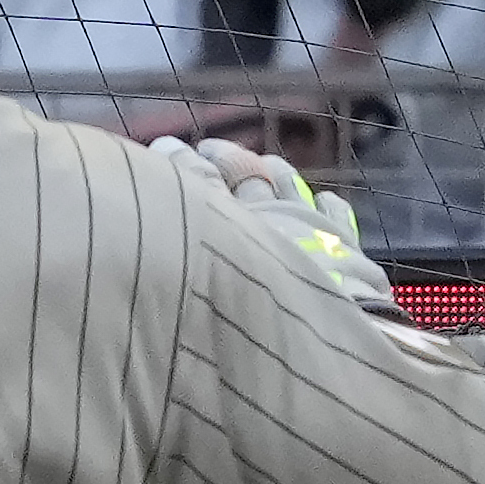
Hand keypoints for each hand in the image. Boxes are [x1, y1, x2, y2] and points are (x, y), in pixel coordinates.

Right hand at [148, 134, 400, 313]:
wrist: (327, 337)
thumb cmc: (261, 324)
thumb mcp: (208, 295)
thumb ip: (186, 271)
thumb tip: (141, 264)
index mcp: (231, 224)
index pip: (200, 181)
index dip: (182, 162)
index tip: (164, 146)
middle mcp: (267, 215)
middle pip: (240, 177)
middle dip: (221, 159)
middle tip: (204, 148)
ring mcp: (309, 224)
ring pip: (287, 185)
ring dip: (273, 172)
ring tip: (264, 162)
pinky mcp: (343, 242)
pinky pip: (335, 213)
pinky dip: (329, 204)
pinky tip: (326, 196)